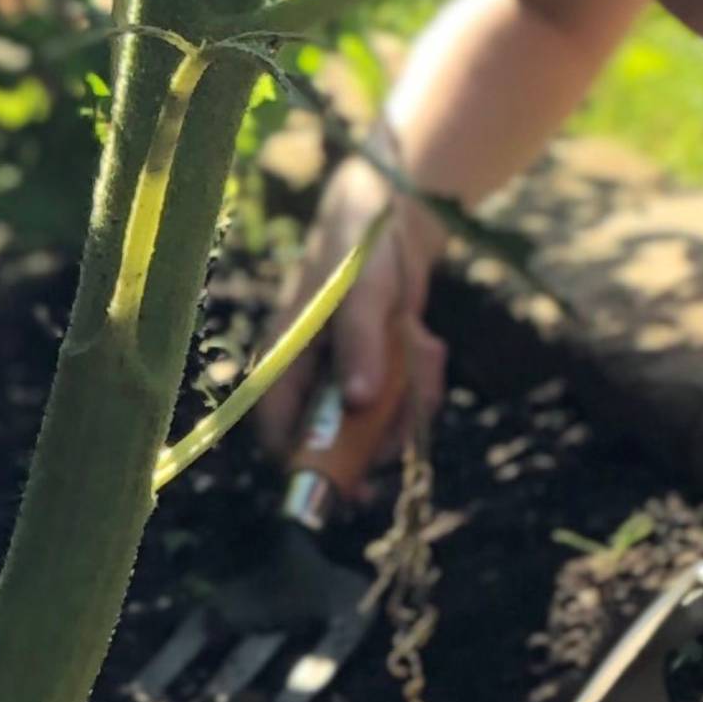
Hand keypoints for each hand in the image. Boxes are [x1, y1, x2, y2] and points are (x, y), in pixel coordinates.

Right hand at [255, 157, 442, 502]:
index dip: (305, 464)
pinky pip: (406, 396)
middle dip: (380, 431)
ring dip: (410, 397)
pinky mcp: (380, 368)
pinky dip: (423, 378)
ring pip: (380, 420)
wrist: (395, 212)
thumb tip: (358, 402)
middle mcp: (311, 374)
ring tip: (421, 349)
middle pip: (338, 438)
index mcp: (285, 357)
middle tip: (408, 418)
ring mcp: (348, 373)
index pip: (277, 428)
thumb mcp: (363, 290)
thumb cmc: (361, 244)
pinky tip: (425, 342)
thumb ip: (360, 342)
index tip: (345, 489)